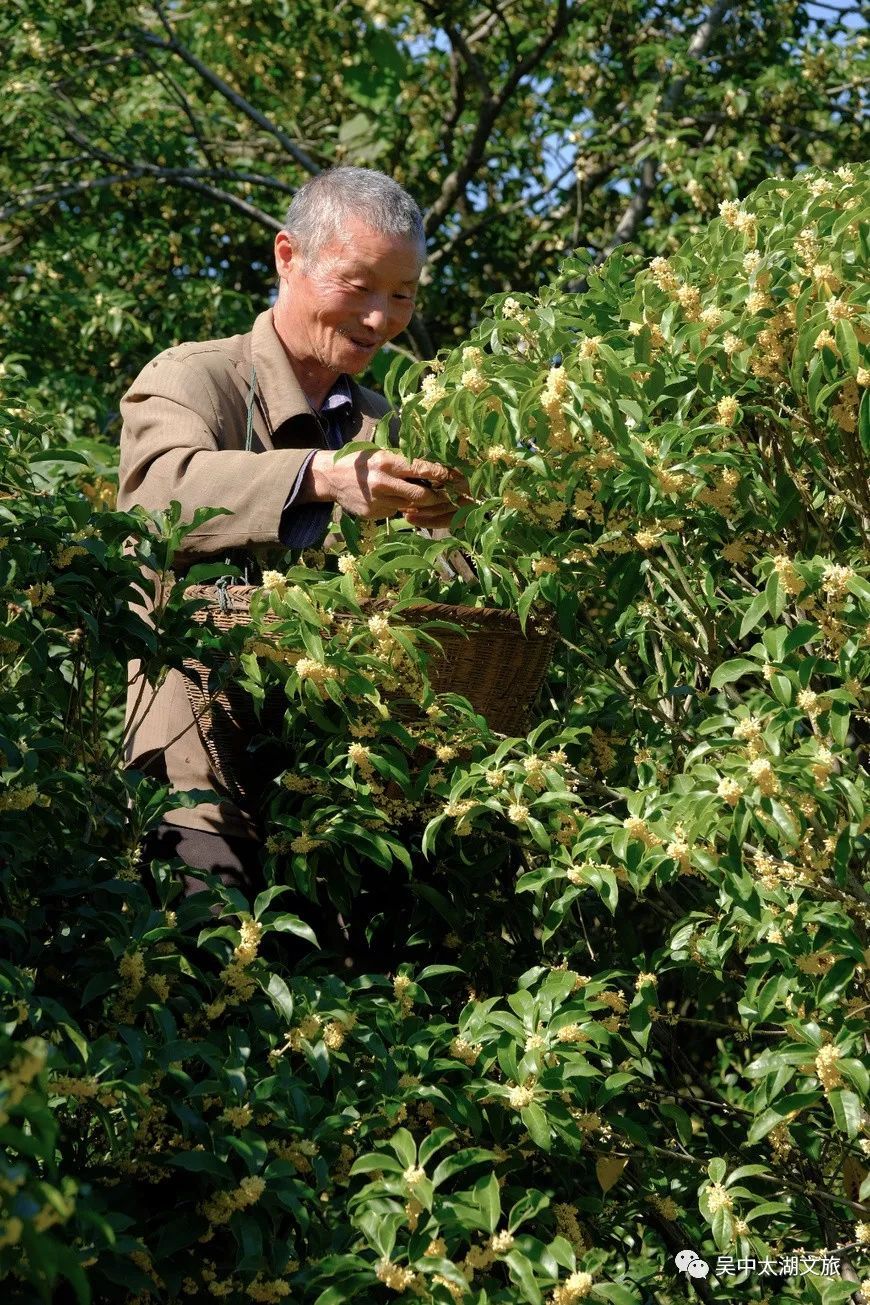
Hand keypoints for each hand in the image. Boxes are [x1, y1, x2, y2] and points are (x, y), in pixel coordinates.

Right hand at [298, 446, 467, 527]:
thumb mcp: (381, 453)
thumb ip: (405, 462)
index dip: (443, 474)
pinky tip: (395, 499)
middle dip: (439, 496)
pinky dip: (401, 507)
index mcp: (387, 462)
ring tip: (429, 497)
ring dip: (423, 504)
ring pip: (412, 506)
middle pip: (423, 495)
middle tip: (450, 494)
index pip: (423, 469)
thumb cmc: (361, 461)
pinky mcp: (373, 514)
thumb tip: (435, 468)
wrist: (330, 477)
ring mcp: (378, 501)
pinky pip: (396, 512)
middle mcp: (383, 482)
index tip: (457, 476)